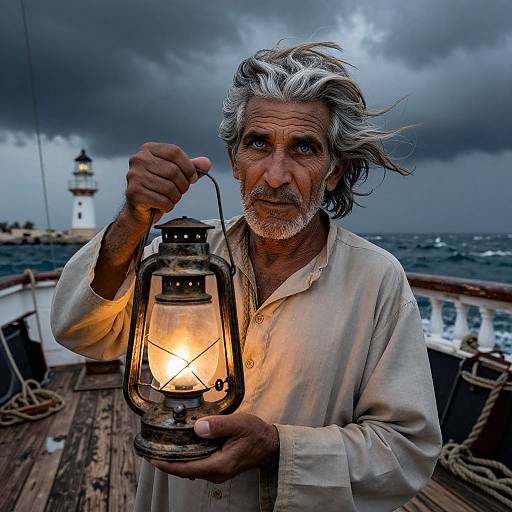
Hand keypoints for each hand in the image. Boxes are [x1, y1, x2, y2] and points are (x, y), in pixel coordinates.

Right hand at [123, 142, 210, 230]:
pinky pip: (163, 201)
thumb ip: (191, 167)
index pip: (174, 152)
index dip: (189, 166)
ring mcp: (134, 176)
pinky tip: (163, 205)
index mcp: (148, 149)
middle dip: (183, 185)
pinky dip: (168, 206)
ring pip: (169, 188)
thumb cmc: (158, 188)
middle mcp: (138, 160)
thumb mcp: (176, 174)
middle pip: (173, 171)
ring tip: (171, 198)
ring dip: (176, 197)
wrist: (139, 208)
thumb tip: (206, 163)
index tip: (193, 177)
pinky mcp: (134, 193)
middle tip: (181, 191)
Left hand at [148, 413, 279, 483]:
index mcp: (219, 464)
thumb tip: (198, 428)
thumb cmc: (256, 434)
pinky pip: (198, 465)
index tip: (152, 458)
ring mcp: (218, 472)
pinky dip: (187, 458)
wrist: (270, 445)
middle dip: (168, 462)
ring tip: (163, 448)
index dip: (167, 464)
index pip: (186, 468)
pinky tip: (183, 447)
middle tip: (151, 451)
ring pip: (191, 468)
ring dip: (177, 460)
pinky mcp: (219, 467)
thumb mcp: (238, 424)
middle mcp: (216, 472)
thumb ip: (218, 425)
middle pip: (185, 470)